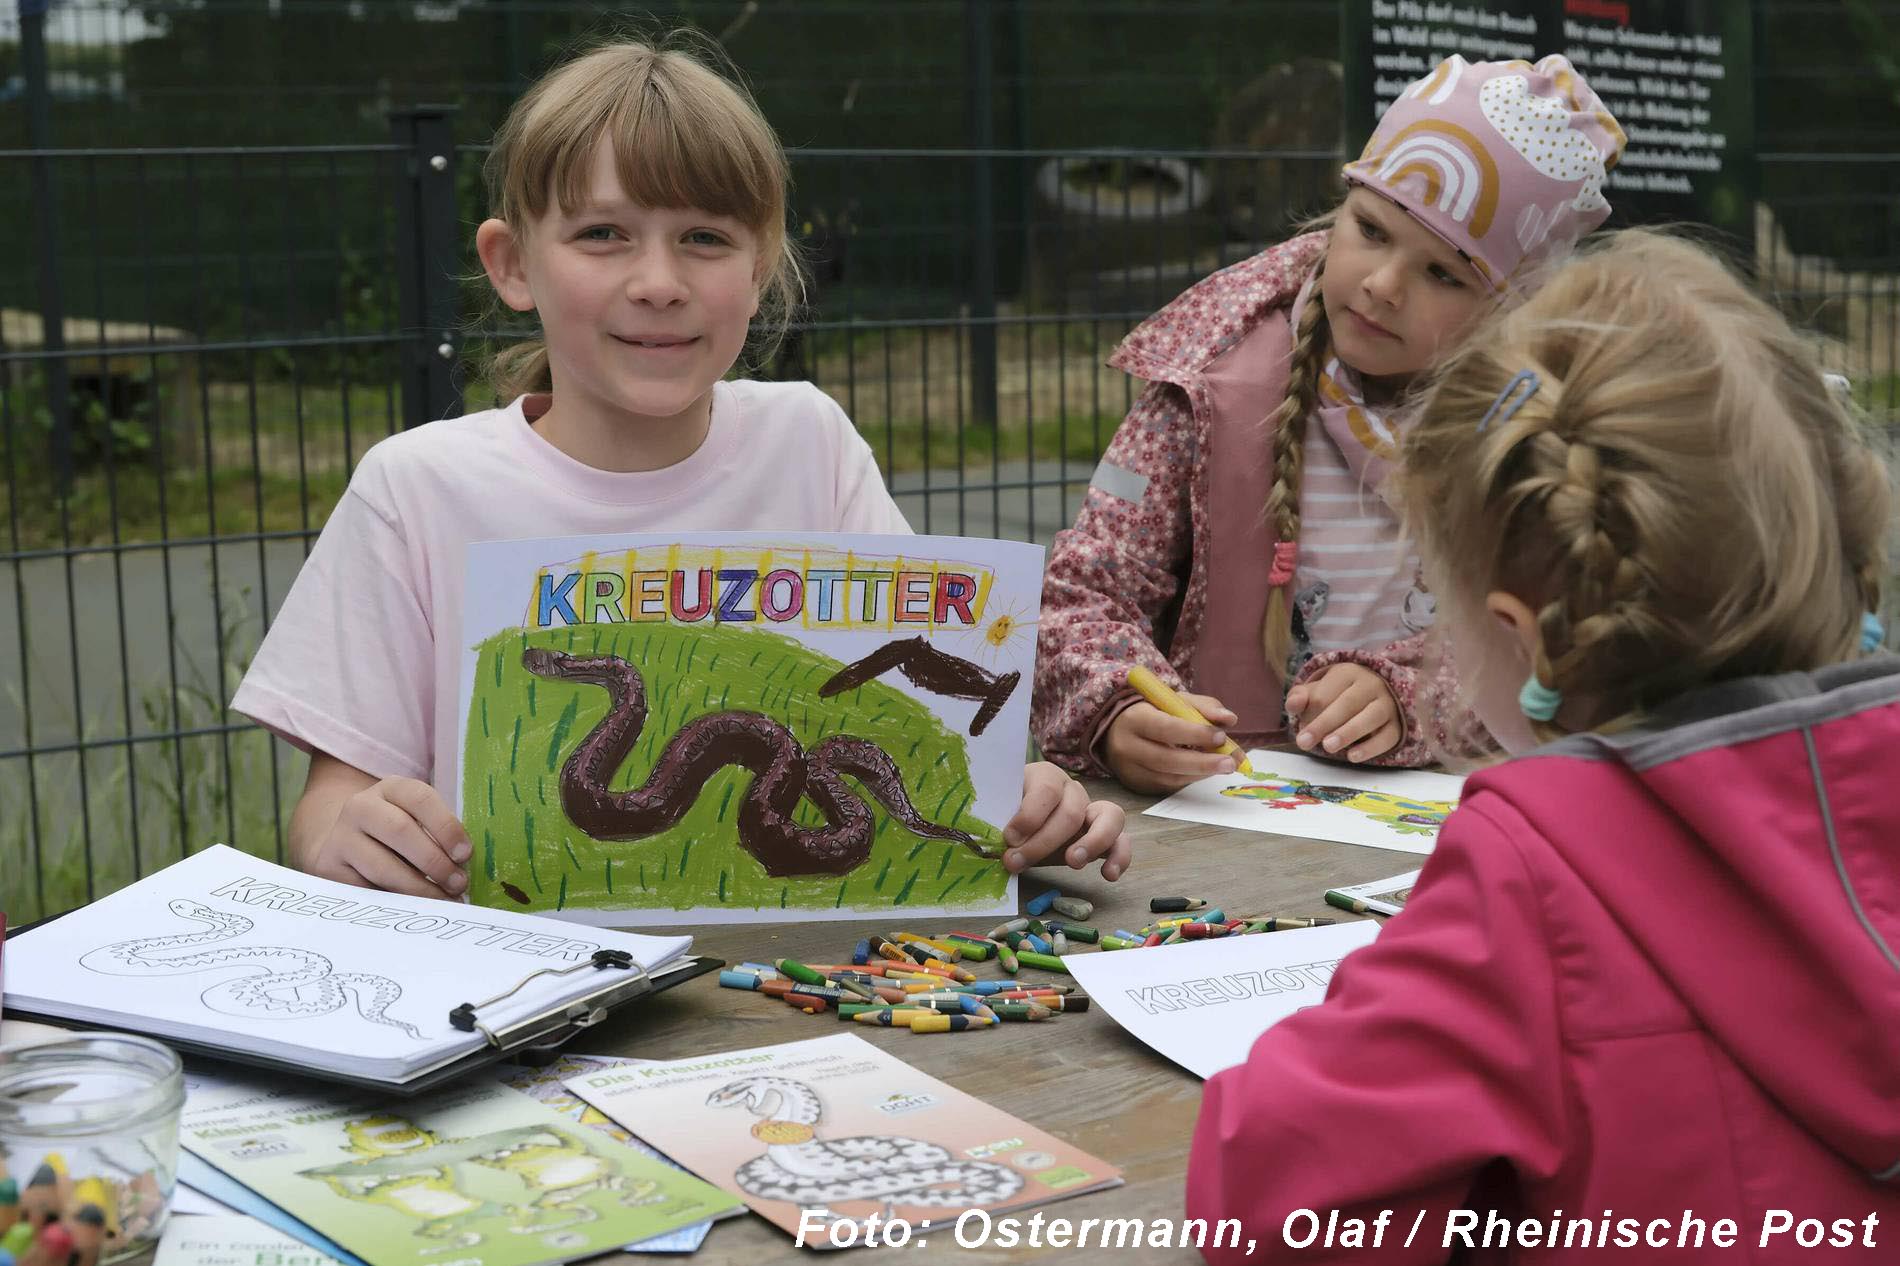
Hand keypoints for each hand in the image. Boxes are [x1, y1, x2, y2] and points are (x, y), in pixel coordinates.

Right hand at [308, 777, 472, 898]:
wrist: (342, 842)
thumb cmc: (395, 834)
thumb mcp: (416, 820)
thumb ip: (438, 834)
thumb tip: (464, 866)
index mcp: (390, 788)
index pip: (420, 798)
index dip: (446, 827)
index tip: (465, 854)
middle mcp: (361, 806)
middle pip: (400, 830)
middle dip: (435, 862)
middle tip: (458, 884)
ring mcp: (341, 836)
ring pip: (382, 866)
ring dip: (418, 888)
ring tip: (443, 900)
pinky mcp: (328, 867)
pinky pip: (365, 890)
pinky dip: (394, 902)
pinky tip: (414, 909)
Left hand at [1000, 762, 1131, 880]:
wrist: (1018, 825)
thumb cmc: (1007, 814)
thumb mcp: (998, 811)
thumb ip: (996, 818)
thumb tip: (990, 836)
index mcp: (1045, 776)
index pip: (1046, 790)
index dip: (1029, 815)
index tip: (1009, 838)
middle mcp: (1072, 790)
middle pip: (1071, 811)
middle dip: (1043, 842)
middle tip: (1016, 863)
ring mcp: (1092, 810)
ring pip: (1111, 817)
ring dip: (1092, 842)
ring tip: (1073, 862)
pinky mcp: (1104, 835)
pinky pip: (1122, 841)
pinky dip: (1119, 857)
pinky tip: (1109, 874)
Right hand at [1102, 693, 1238, 793]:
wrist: (1118, 729)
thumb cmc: (1152, 712)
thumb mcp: (1173, 701)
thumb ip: (1202, 707)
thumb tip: (1229, 719)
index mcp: (1134, 719)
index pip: (1165, 728)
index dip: (1194, 734)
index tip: (1221, 736)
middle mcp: (1127, 746)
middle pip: (1166, 759)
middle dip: (1202, 763)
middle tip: (1231, 763)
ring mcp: (1129, 770)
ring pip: (1169, 777)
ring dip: (1201, 773)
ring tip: (1224, 765)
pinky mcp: (1136, 785)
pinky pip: (1168, 786)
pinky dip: (1190, 778)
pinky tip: (1204, 770)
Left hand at [1285, 664, 1401, 762]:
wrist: (1380, 694)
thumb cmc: (1340, 694)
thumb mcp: (1319, 690)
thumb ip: (1302, 697)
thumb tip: (1292, 704)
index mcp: (1347, 673)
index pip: (1326, 693)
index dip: (1310, 713)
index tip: (1300, 732)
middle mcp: (1371, 685)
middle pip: (1347, 704)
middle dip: (1324, 723)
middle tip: (1303, 742)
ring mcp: (1387, 704)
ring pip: (1370, 717)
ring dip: (1348, 732)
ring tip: (1328, 747)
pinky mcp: (1397, 725)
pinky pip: (1386, 737)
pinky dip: (1370, 748)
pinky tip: (1353, 756)